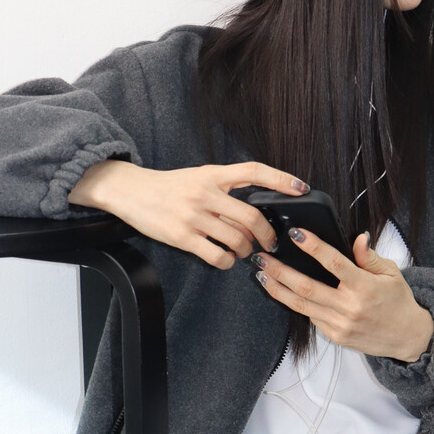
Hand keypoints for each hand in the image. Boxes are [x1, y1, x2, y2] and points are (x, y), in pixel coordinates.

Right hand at [68, 160, 308, 268]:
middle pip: (251, 216)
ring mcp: (193, 216)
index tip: (302, 187)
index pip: (253, 172)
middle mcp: (205, 193)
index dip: (281, 179)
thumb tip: (256, 206)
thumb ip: (226, 186)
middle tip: (270, 243)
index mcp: (213, 175)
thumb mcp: (200, 176)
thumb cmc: (170, 186)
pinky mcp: (182, 237)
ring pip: (237, 239)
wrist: (131, 191)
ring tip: (244, 251)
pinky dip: (227, 261)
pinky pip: (217, 255)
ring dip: (247, 250)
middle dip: (267, 234)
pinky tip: (225, 258)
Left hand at [252, 228, 433, 361]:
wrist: (407, 337)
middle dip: (280, 271)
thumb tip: (357, 238)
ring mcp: (340, 324)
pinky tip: (281, 291)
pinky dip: (294, 303)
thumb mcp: (391, 273)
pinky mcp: (335, 336)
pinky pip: (310, 317)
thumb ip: (369, 257)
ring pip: (301, 305)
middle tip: (261, 258)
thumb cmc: (398, 302)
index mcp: (364, 287)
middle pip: (306, 287)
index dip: (313, 247)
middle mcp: (349, 307)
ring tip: (261, 275)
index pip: (334, 263)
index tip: (296, 234)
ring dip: (277, 289)